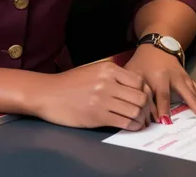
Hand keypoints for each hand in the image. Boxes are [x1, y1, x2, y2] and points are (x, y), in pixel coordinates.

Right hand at [33, 61, 152, 130]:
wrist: (48, 93)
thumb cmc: (70, 83)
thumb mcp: (92, 71)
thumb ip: (112, 76)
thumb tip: (134, 87)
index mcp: (108, 69)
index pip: (139, 81)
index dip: (146, 92)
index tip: (145, 99)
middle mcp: (108, 82)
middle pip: (141, 96)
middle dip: (147, 107)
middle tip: (146, 113)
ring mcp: (103, 99)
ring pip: (135, 111)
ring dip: (141, 118)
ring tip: (140, 121)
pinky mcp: (98, 116)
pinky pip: (125, 122)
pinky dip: (133, 126)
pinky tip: (131, 126)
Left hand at [125, 45, 195, 123]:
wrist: (156, 46)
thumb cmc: (142, 63)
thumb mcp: (134, 74)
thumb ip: (138, 92)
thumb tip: (143, 113)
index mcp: (159, 76)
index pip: (161, 95)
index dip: (162, 109)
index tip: (164, 121)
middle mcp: (174, 77)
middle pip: (185, 92)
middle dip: (194, 106)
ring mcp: (184, 78)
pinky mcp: (189, 79)